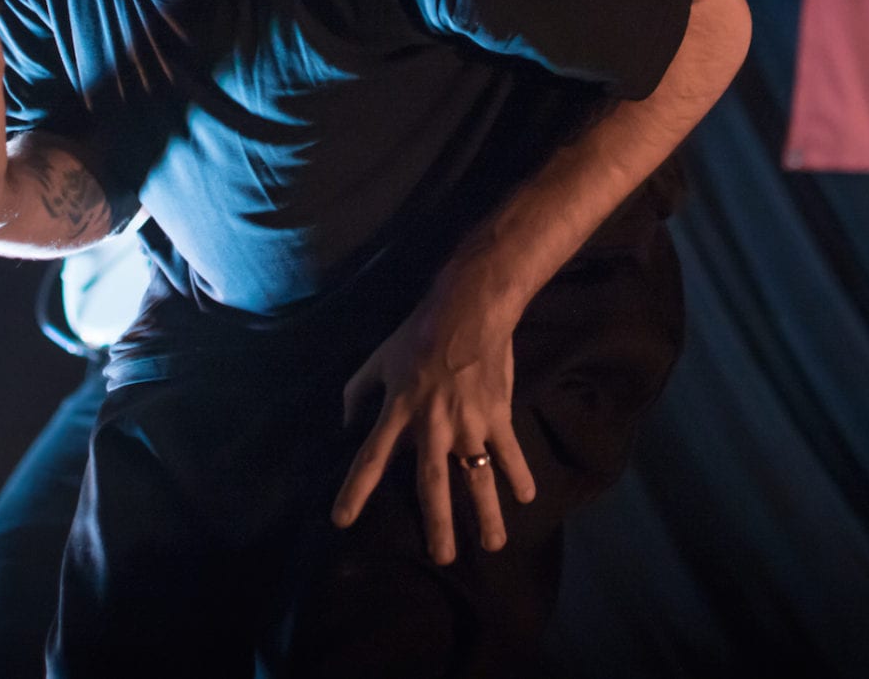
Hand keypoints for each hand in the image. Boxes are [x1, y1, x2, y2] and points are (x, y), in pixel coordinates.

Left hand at [331, 271, 536, 564]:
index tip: (342, 521)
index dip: (355, 490)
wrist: (469, 309)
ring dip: (486, 514)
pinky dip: (518, 475)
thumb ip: (358, 392)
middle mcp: (432, 425)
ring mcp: (468, 423)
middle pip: (432, 484)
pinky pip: (508, 452)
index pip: (370, 458)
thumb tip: (347, 424)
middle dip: (437, 523)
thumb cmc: (419, 334)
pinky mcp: (496, 415)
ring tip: (491, 545)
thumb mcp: (379, 359)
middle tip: (441, 558)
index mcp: (398, 411)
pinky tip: (526, 498)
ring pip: (477, 478)